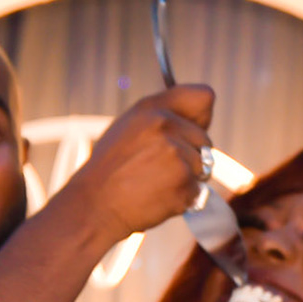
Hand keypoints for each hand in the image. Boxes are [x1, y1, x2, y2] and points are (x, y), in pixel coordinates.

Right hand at [59, 84, 215, 240]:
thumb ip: (164, 115)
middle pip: (205, 140)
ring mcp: (176, 154)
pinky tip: (159, 197)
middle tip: (161, 169)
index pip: (203, 96)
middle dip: (191, 155)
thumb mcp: (129, 127)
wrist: (95, 205)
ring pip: (204, 167)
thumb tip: (206, 109)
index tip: (194, 129)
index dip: (202, 117)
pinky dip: (184, 199)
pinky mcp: (184, 182)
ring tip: (156, 183)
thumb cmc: (112, 168)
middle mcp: (166, 126)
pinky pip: (199, 191)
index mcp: (152, 109)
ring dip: (187, 179)